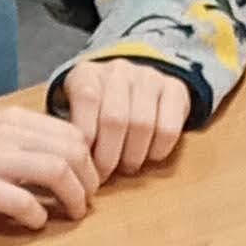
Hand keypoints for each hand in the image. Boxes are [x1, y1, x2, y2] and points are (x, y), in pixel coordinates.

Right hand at [0, 101, 97, 230]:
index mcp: (11, 118)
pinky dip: (37, 216)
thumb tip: (66, 166)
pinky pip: (24, 201)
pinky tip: (33, 223)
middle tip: (84, 202)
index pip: (72, 133)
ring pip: (57, 170)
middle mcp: (5, 131)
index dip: (89, 161)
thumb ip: (24, 146)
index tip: (88, 183)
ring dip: (73, 197)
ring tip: (70, 214)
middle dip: (89, 181)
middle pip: (73, 150)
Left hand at [59, 55, 190, 180]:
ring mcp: (149, 77)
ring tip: (127, 167)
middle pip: (115, 118)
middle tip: (105, 175)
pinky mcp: (175, 88)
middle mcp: (119, 69)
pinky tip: (149, 155)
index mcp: (88, 73)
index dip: (86, 138)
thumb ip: (70, 132)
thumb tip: (70, 164)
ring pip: (143, 124)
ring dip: (133, 156)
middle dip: (108, 156)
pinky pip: (168, 128)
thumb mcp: (74, 113)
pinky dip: (158, 150)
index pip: (87, 100)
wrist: (132, 88)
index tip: (85, 164)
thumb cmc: (97, 111)